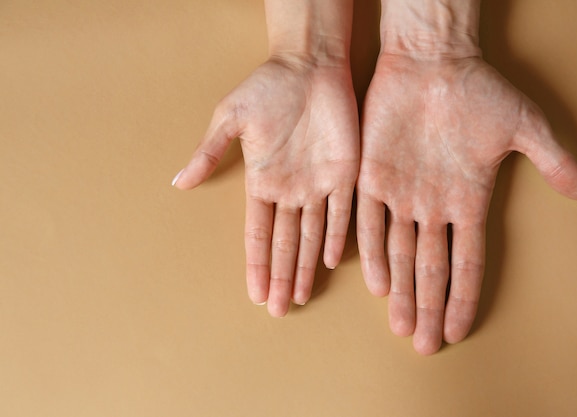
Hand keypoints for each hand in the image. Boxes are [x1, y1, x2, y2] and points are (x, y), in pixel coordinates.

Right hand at [173, 57, 358, 316]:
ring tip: (300, 296)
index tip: (254, 293)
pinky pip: (342, 212)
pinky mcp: (345, 173)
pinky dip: (337, 237)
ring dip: (306, 266)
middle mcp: (290, 190)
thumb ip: (210, 152)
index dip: (256, 264)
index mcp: (262, 181)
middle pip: (285, 243)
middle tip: (279, 310)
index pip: (258, 233)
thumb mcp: (231, 118)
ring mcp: (318, 184)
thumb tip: (178, 182)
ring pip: (312, 236)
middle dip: (281, 276)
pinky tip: (329, 261)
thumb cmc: (267, 88)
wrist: (308, 65)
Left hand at [357, 53, 576, 353]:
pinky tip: (376, 283)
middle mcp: (432, 206)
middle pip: (430, 269)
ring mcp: (401, 193)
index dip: (462, 298)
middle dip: (427, 307)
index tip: (457, 331)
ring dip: (400, 291)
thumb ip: (553, 158)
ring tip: (402, 326)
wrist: (432, 61)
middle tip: (423, 346)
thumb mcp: (523, 125)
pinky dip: (372, 252)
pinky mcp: (372, 177)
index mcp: (467, 201)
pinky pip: (370, 222)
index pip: (466, 262)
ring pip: (399, 254)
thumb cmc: (478, 91)